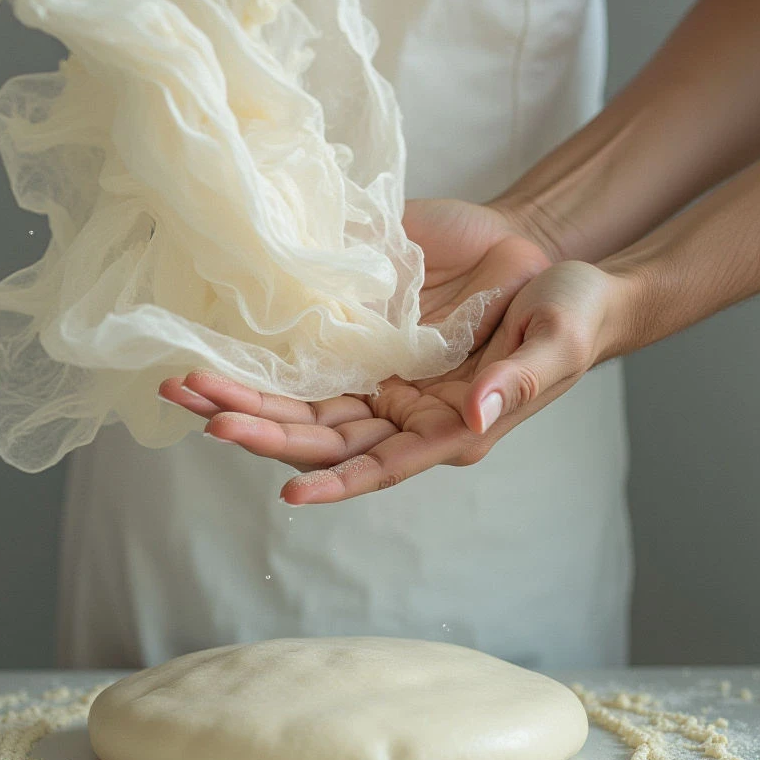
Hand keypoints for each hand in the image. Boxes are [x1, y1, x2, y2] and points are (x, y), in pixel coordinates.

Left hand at [159, 202, 600, 503]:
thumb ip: (518, 384)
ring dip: (248, 400)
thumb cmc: (572, 314)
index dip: (339, 481)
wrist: (555, 269)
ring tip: (187, 386)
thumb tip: (471, 418)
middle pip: (326, 436)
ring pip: (307, 404)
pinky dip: (270, 365)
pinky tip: (225, 356)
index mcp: (453, 429)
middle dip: (262, 430)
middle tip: (202, 414)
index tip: (289, 491)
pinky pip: (315, 363)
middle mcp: (409, 416)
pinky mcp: (374, 346)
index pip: (386, 464)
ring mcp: (386, 382)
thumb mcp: (556, 343)